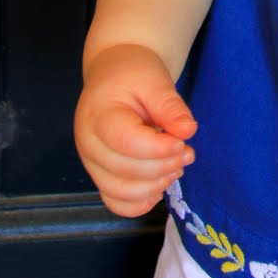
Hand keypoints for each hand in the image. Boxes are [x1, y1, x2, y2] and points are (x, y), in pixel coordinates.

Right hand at [74, 43, 196, 217]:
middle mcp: (88, 145)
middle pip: (125, 171)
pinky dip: (140, 202)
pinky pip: (116, 203)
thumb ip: (170, 106)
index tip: (184, 141)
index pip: (127, 143)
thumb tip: (188, 130)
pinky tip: (160, 184)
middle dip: (164, 166)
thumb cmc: (133, 74)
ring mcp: (92, 164)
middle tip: (188, 152)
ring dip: (155, 185)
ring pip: (120, 193)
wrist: (114, 74)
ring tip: (177, 166)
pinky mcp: (101, 176)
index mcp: (98, 116)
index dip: (159, 148)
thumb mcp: (155, 80)